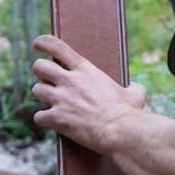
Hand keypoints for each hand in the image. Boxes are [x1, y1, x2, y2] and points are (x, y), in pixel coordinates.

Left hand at [29, 34, 146, 154]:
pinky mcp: (57, 119)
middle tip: (47, 80)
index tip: (37, 44)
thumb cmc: (128, 112)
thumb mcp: (135, 94)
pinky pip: (39, 116)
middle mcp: (70, 81)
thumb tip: (137, 88)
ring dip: (42, 96)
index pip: (57, 47)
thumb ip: (133, 87)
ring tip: (50, 102)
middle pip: (39, 67)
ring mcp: (61, 99)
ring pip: (36, 90)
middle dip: (41, 73)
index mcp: (86, 70)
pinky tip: (50, 122)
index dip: (43, 42)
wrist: (120, 131)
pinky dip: (43, 120)